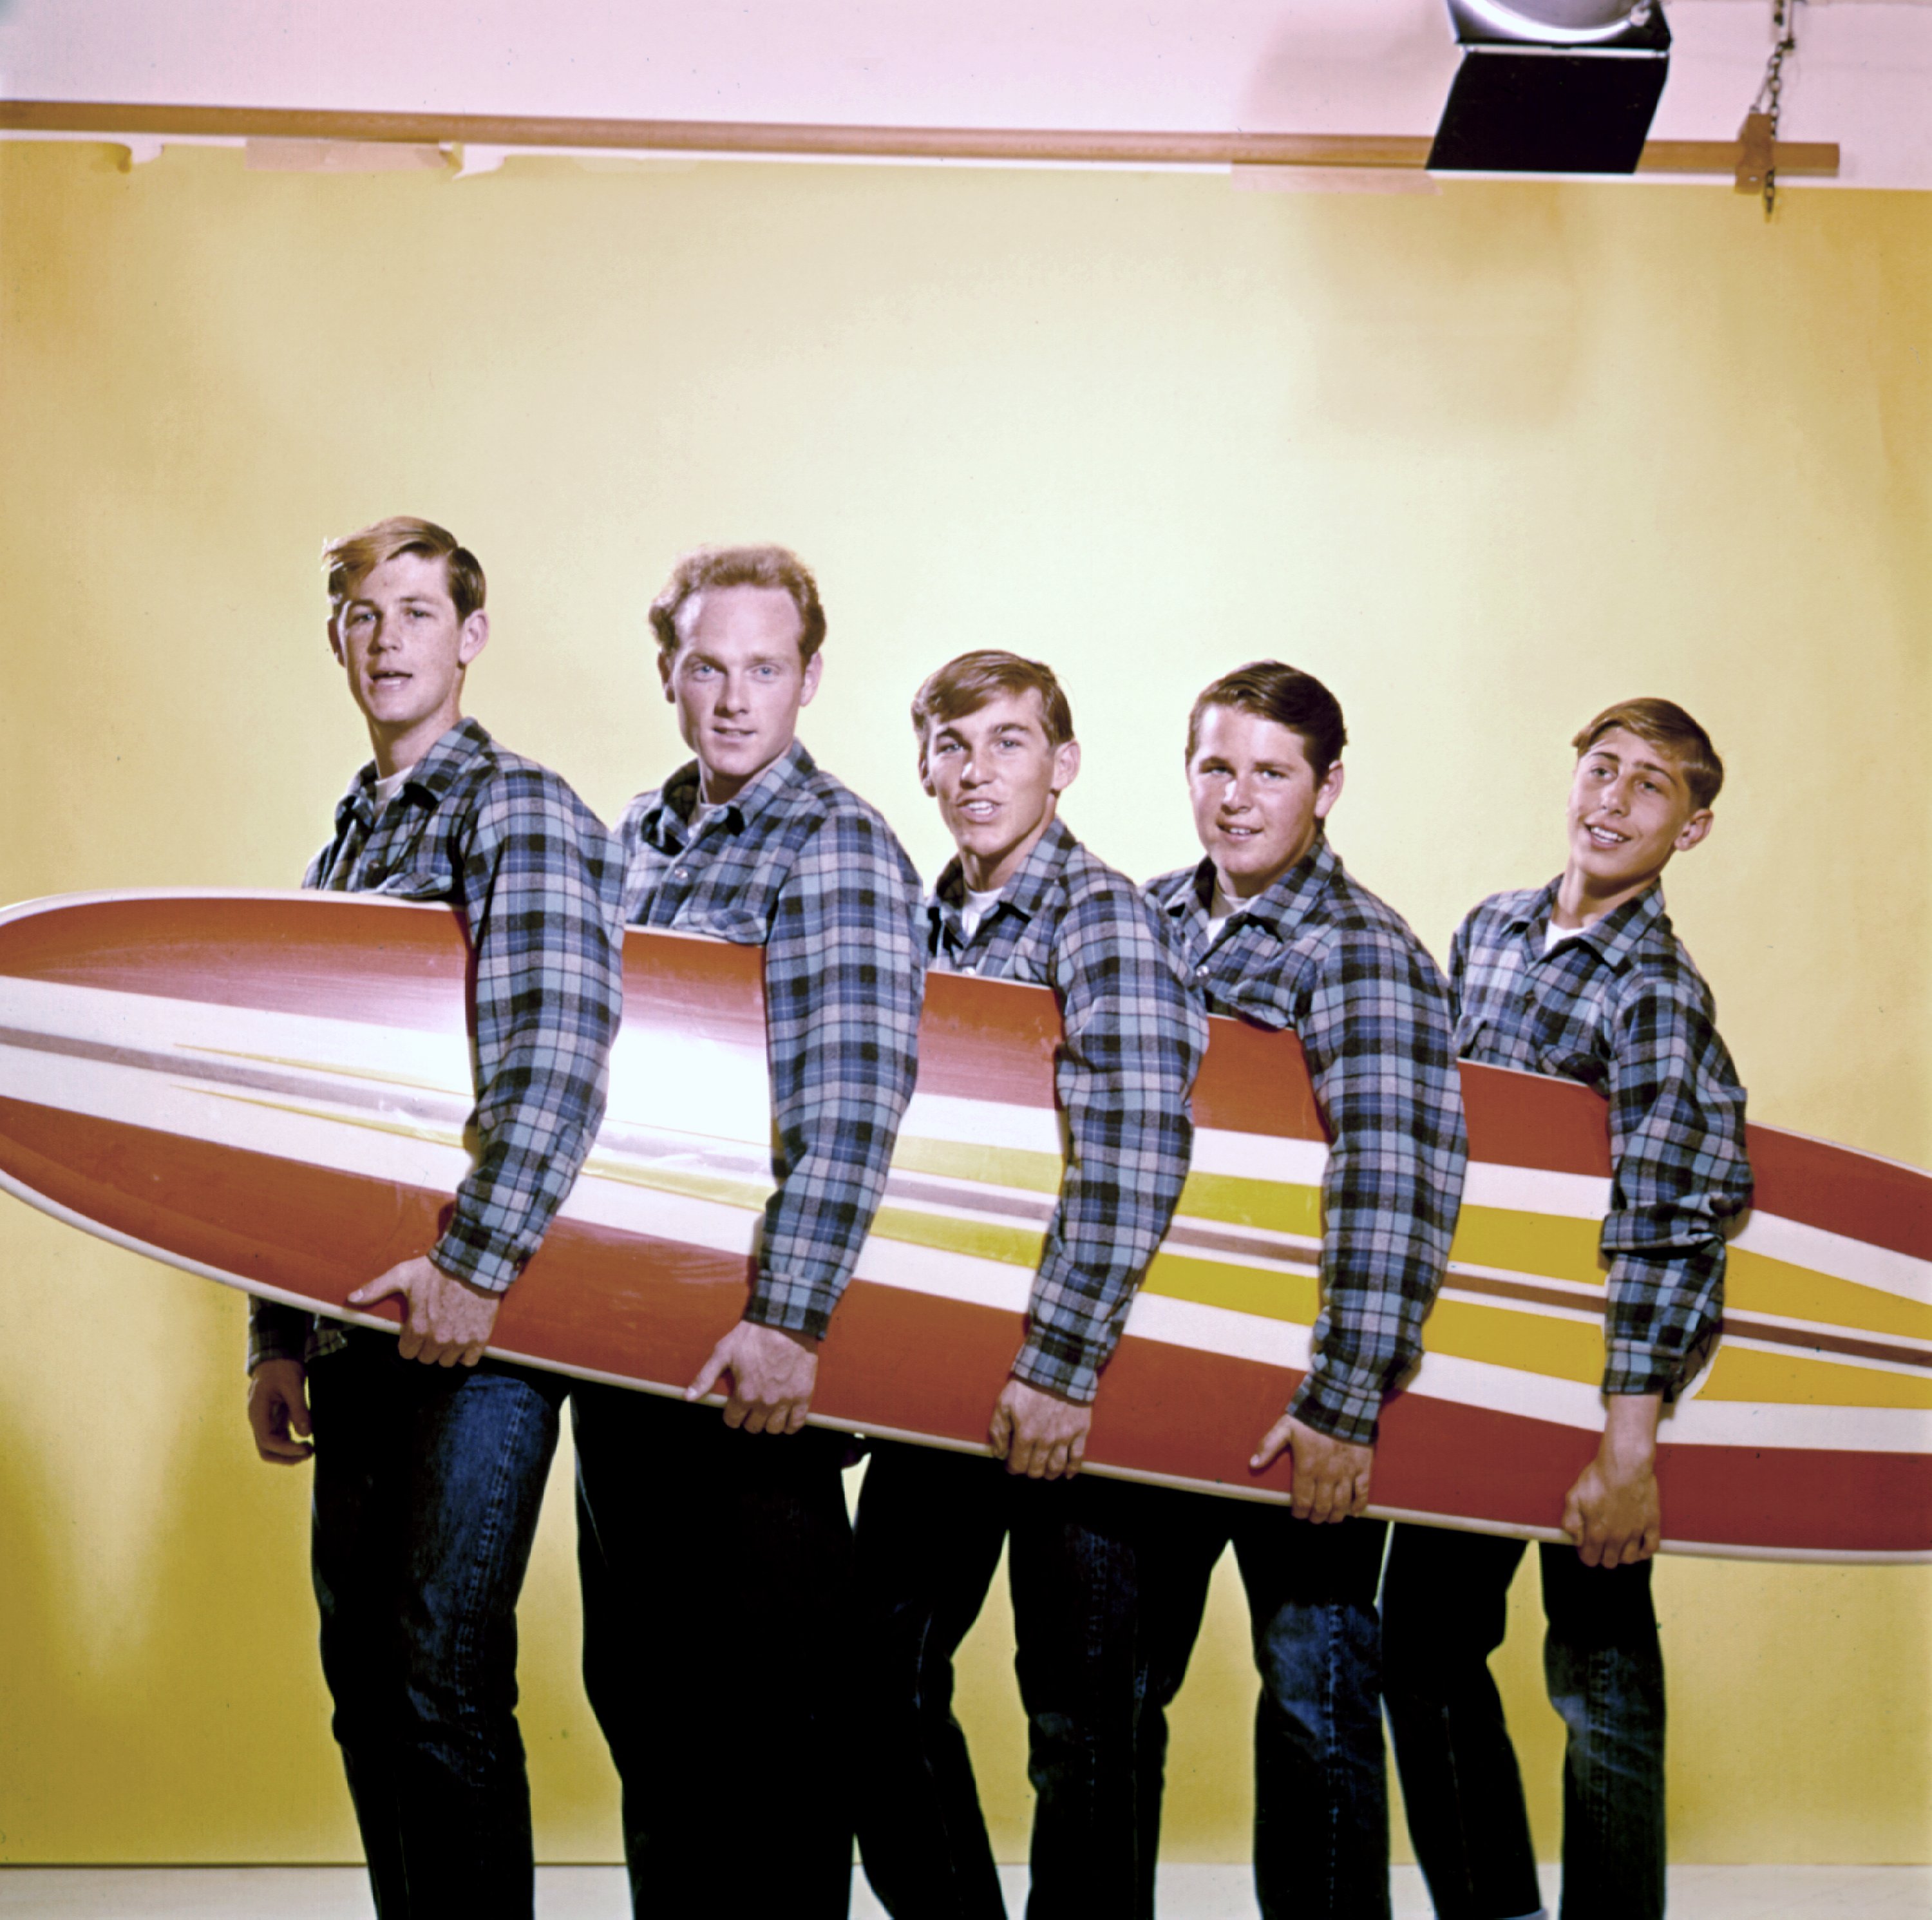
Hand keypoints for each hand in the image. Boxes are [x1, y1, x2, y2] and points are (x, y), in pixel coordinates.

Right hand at [248, 1358, 313, 1463]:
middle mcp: (258, 1420)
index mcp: (257, 1412)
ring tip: (310, 1449)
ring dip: (289, 1453)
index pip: (267, 1441)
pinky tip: (306, 1442)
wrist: (276, 1358)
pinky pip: (279, 1438)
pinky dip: (291, 1444)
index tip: (306, 1448)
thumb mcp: (293, 1385)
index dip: (286, 1449)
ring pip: (272, 1447)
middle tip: (309, 1452)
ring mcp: (265, 1421)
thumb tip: (306, 1433)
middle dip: (286, 1457)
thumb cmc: (281, 1368)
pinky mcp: (273, 1420)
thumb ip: (299, 1408)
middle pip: (266, 1450)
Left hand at [347, 1254, 500, 1366]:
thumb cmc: (436, 1269)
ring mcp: (459, 1340)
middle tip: (433, 1330)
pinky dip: (466, 1354)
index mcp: (417, 1328)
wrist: (473, 1262)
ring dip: (446, 1351)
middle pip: (426, 1358)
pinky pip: (469, 1360)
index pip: (407, 1352)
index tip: (416, 1331)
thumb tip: (351, 1298)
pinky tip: (465, 1341)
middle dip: (427, 1346)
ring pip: (446, 1361)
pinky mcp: (479, 1338)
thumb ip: (376, 1289)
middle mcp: (437, 1339)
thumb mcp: (402, 1275)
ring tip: (449, 1335)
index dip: (410, 1342)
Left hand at [686, 1320, 819, 1433]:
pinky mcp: (803, 1395)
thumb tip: (688, 1398)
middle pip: (753, 1426)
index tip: (734, 1408)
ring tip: (767, 1413)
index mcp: (744, 1394)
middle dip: (749, 1419)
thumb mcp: (723, 1352)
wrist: (785, 1322)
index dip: (732, 1415)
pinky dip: (790, 1426)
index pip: (733, 1420)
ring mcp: (785, 1400)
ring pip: (774, 1428)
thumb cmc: (753, 1335)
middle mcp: (764, 1402)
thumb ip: (705, 1377)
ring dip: (768, 1424)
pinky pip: (796, 1423)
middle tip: (751, 1408)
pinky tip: (786, 1420)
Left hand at [989, 1377, 1091, 1479]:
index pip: (1018, 1465)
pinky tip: (1067, 1474)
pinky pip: (1078, 1457)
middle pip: (1037, 1470)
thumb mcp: (1004, 1403)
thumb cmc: (1027, 1385)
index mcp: (1025, 1434)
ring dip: (1049, 1474)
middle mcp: (1045, 1440)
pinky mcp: (1080, 1431)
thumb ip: (998, 1430)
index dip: (1013, 1468)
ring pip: (1056, 1468)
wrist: (1057, 1367)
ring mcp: (1065, 1437)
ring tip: (1045, 1471)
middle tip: (1027, 1465)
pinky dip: (1073, 1469)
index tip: (1012, 1464)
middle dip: (1030, 1471)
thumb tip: (998, 1453)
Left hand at [1251, 1412, 1372, 1523]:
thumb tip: (1253, 1464)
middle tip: (1314, 1518)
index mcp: (1307, 1467)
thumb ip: (1268, 1446)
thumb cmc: (1311, 1416)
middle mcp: (1327, 1475)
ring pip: (1342, 1504)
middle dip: (1317, 1517)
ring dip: (1335, 1516)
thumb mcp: (1285, 1427)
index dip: (1300, 1512)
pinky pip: (1363, 1492)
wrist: (1342, 1402)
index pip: (1302, 1501)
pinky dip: (1359, 1505)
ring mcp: (1346, 1472)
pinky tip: (1354, 1512)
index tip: (1298, 1514)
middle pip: (1322, 1507)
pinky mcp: (1363, 1467)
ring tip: (1331, 1518)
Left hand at [1562, 1393, 1662, 1566]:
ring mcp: (1636, 1532)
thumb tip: (1575, 1539)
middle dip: (1603, 1556)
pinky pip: (1651, 1548)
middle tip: (1601, 1544)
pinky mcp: (1652, 1524)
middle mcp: (1617, 1538)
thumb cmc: (1597, 1478)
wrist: (1625, 1464)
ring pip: (1629, 1559)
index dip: (1586, 1554)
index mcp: (1596, 1533)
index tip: (1586, 1546)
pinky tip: (1638, 1546)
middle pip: (1610, 1562)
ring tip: (1618, 1545)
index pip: (1590, 1559)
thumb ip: (1571, 1521)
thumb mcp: (1574, 1496)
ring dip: (1622, 1555)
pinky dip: (1644, 1551)